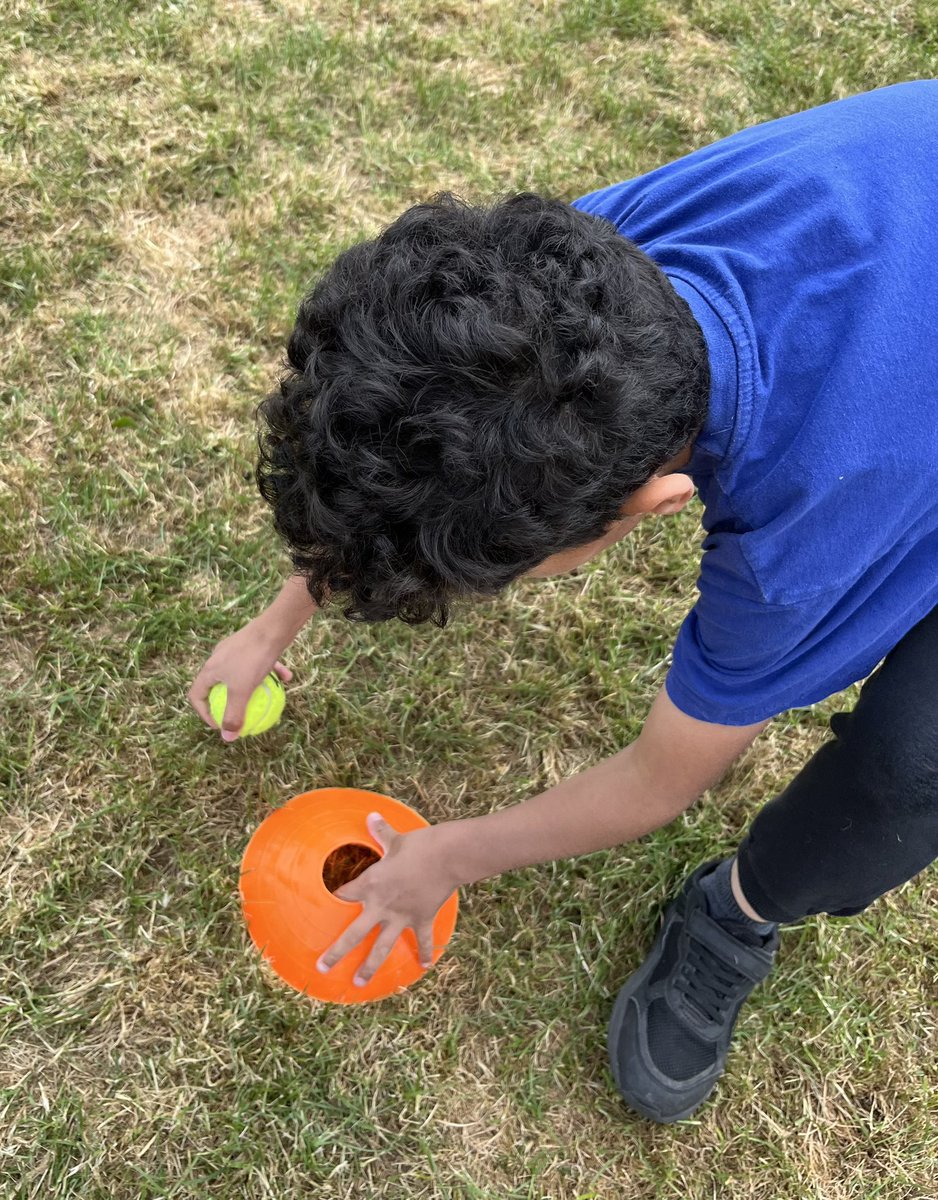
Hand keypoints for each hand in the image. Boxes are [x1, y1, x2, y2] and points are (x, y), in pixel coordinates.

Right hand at [188, 618, 292, 740]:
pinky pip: (258, 663)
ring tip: (265, 699)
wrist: (273, 627)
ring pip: (241, 675)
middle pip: (218, 686)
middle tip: (241, 714)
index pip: (196, 695)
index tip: (220, 725)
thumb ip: (234, 715)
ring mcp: (235, 651)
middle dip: (229, 702)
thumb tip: (228, 738)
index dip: (204, 713)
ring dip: (253, 687)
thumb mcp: (242, 691)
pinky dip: (270, 672)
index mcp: (210, 670)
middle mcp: (218, 659)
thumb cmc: (253, 659)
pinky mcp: (251, 645)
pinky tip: (287, 679)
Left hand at [317, 813, 459, 987]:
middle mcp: (380, 905)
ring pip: (381, 947)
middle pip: (354, 934)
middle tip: (322, 968)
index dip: (336, 897)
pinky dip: (424, 953)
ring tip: (359, 983)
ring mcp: (400, 916)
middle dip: (336, 952)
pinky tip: (424, 966)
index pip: (345, 894)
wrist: (446, 856)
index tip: (329, 900)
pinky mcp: (421, 920)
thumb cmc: (418, 845)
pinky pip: (422, 940)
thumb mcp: (395, 839)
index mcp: (370, 884)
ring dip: (370, 967)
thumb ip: (381, 832)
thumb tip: (371, 816)